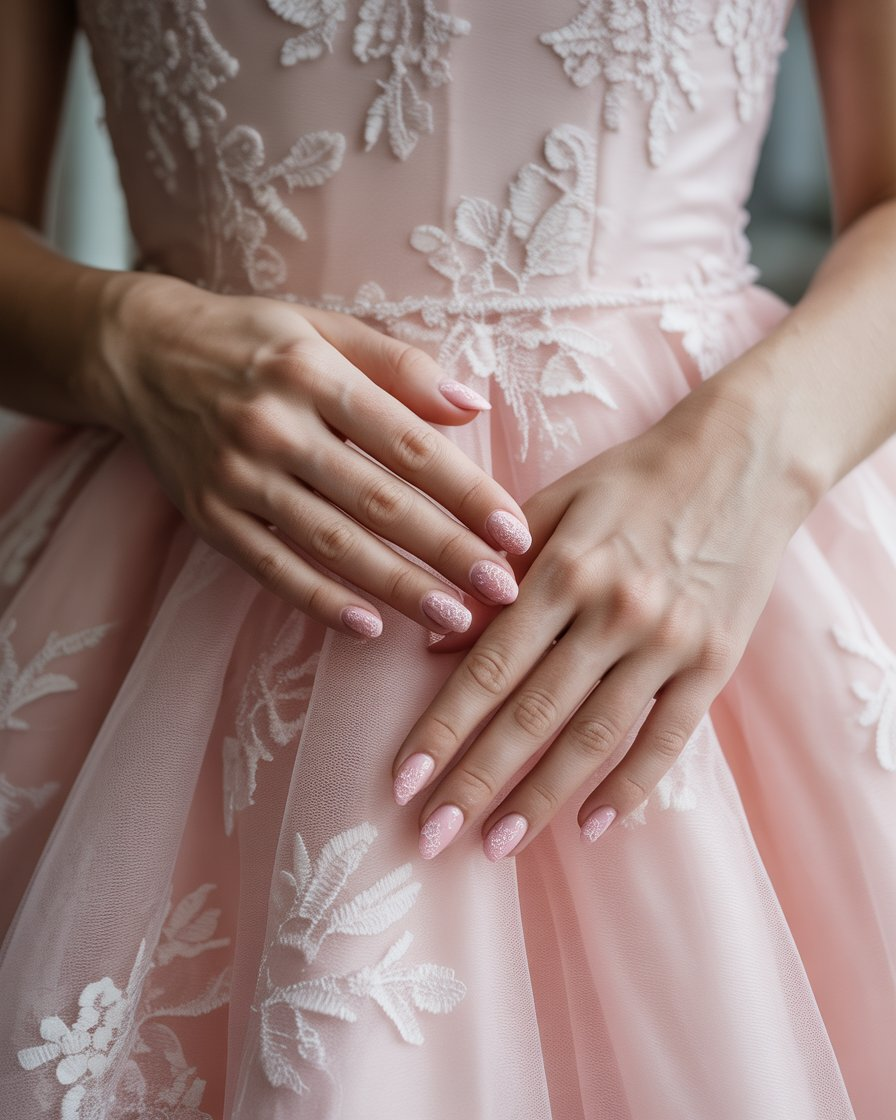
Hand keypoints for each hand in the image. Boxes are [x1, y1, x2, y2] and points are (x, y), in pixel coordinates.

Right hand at [94, 272, 529, 636]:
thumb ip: (401, 365)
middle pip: (377, 501)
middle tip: (500, 590)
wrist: (141, 356)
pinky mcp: (209, 515)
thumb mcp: (324, 328)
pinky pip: (272, 567)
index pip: (409, 444)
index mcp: (313, 373)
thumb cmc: (253, 340)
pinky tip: (369, 627)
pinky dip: (320, 601)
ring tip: (453, 618)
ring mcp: (236, 476)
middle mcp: (274, 426)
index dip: (468, 493)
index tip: (514, 533)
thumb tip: (473, 406)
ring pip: (331, 543)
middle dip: (446, 551)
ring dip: (397, 587)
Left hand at [390, 371, 818, 857]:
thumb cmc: (634, 477)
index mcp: (565, 568)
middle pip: (532, 715)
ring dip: (541, 799)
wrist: (743, 457)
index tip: (404, 781)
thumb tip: (436, 639)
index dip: (443, 729)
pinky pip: (668, 739)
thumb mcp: (557, 503)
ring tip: (496, 845)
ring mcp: (669, 641)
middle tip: (432, 838)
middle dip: (475, 782)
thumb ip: (498, 571)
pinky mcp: (715, 662)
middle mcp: (614, 611)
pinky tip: (591, 828)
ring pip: (594, 738)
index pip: (489, 668)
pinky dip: (629, 788)